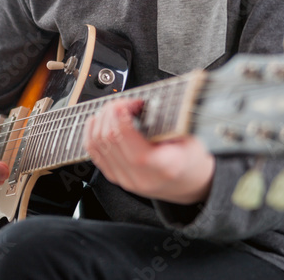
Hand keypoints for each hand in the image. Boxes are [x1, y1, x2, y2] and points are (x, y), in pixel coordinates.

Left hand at [83, 97, 215, 204]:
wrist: (190, 183)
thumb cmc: (191, 158)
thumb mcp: (191, 136)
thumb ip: (169, 119)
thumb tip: (145, 101)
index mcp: (163, 167)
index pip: (127, 139)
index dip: (123, 114)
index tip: (132, 102)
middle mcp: (141, 177)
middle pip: (109, 138)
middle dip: (112, 112)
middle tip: (125, 102)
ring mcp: (125, 179)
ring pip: (97, 143)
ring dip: (102, 119)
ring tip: (116, 109)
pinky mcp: (116, 177)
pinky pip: (93, 152)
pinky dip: (92, 132)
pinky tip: (98, 120)